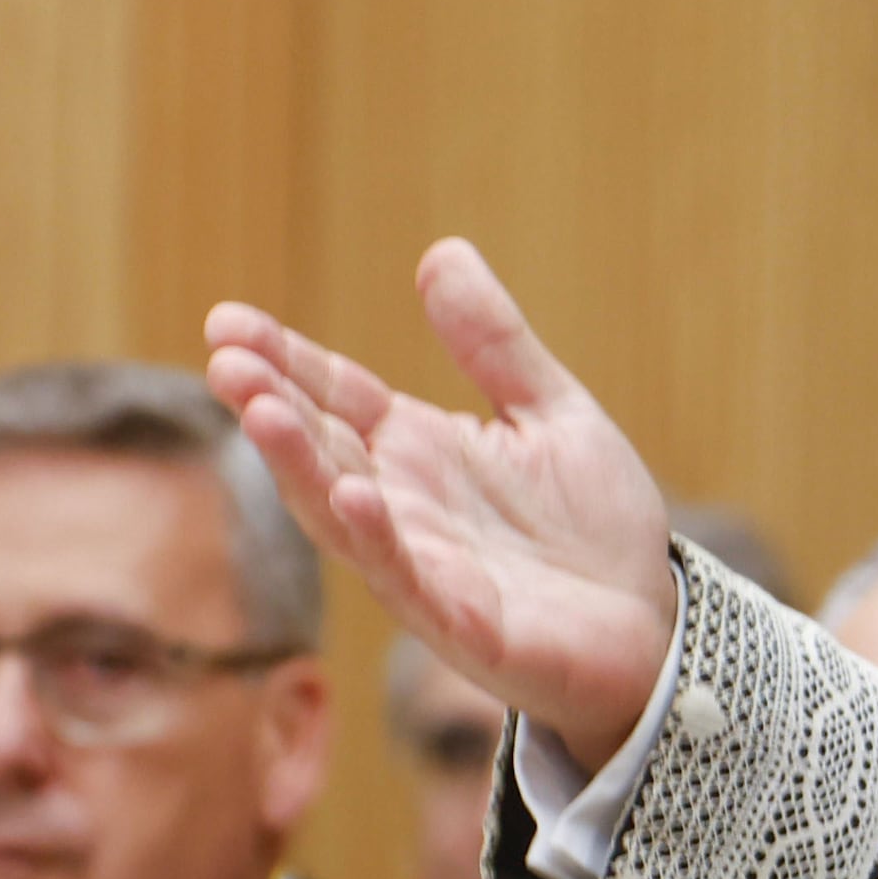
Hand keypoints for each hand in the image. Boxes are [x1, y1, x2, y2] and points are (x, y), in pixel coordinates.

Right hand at [203, 245, 680, 768]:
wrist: (652, 625)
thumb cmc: (594, 528)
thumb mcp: (552, 413)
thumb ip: (495, 344)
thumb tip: (441, 253)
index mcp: (418, 451)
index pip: (335, 396)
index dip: (284, 359)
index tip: (226, 320)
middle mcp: (403, 506)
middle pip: (321, 449)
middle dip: (270, 406)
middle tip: (225, 360)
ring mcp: (424, 567)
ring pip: (341, 515)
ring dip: (298, 467)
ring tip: (261, 414)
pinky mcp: (463, 623)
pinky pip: (408, 580)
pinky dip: (379, 542)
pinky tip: (356, 496)